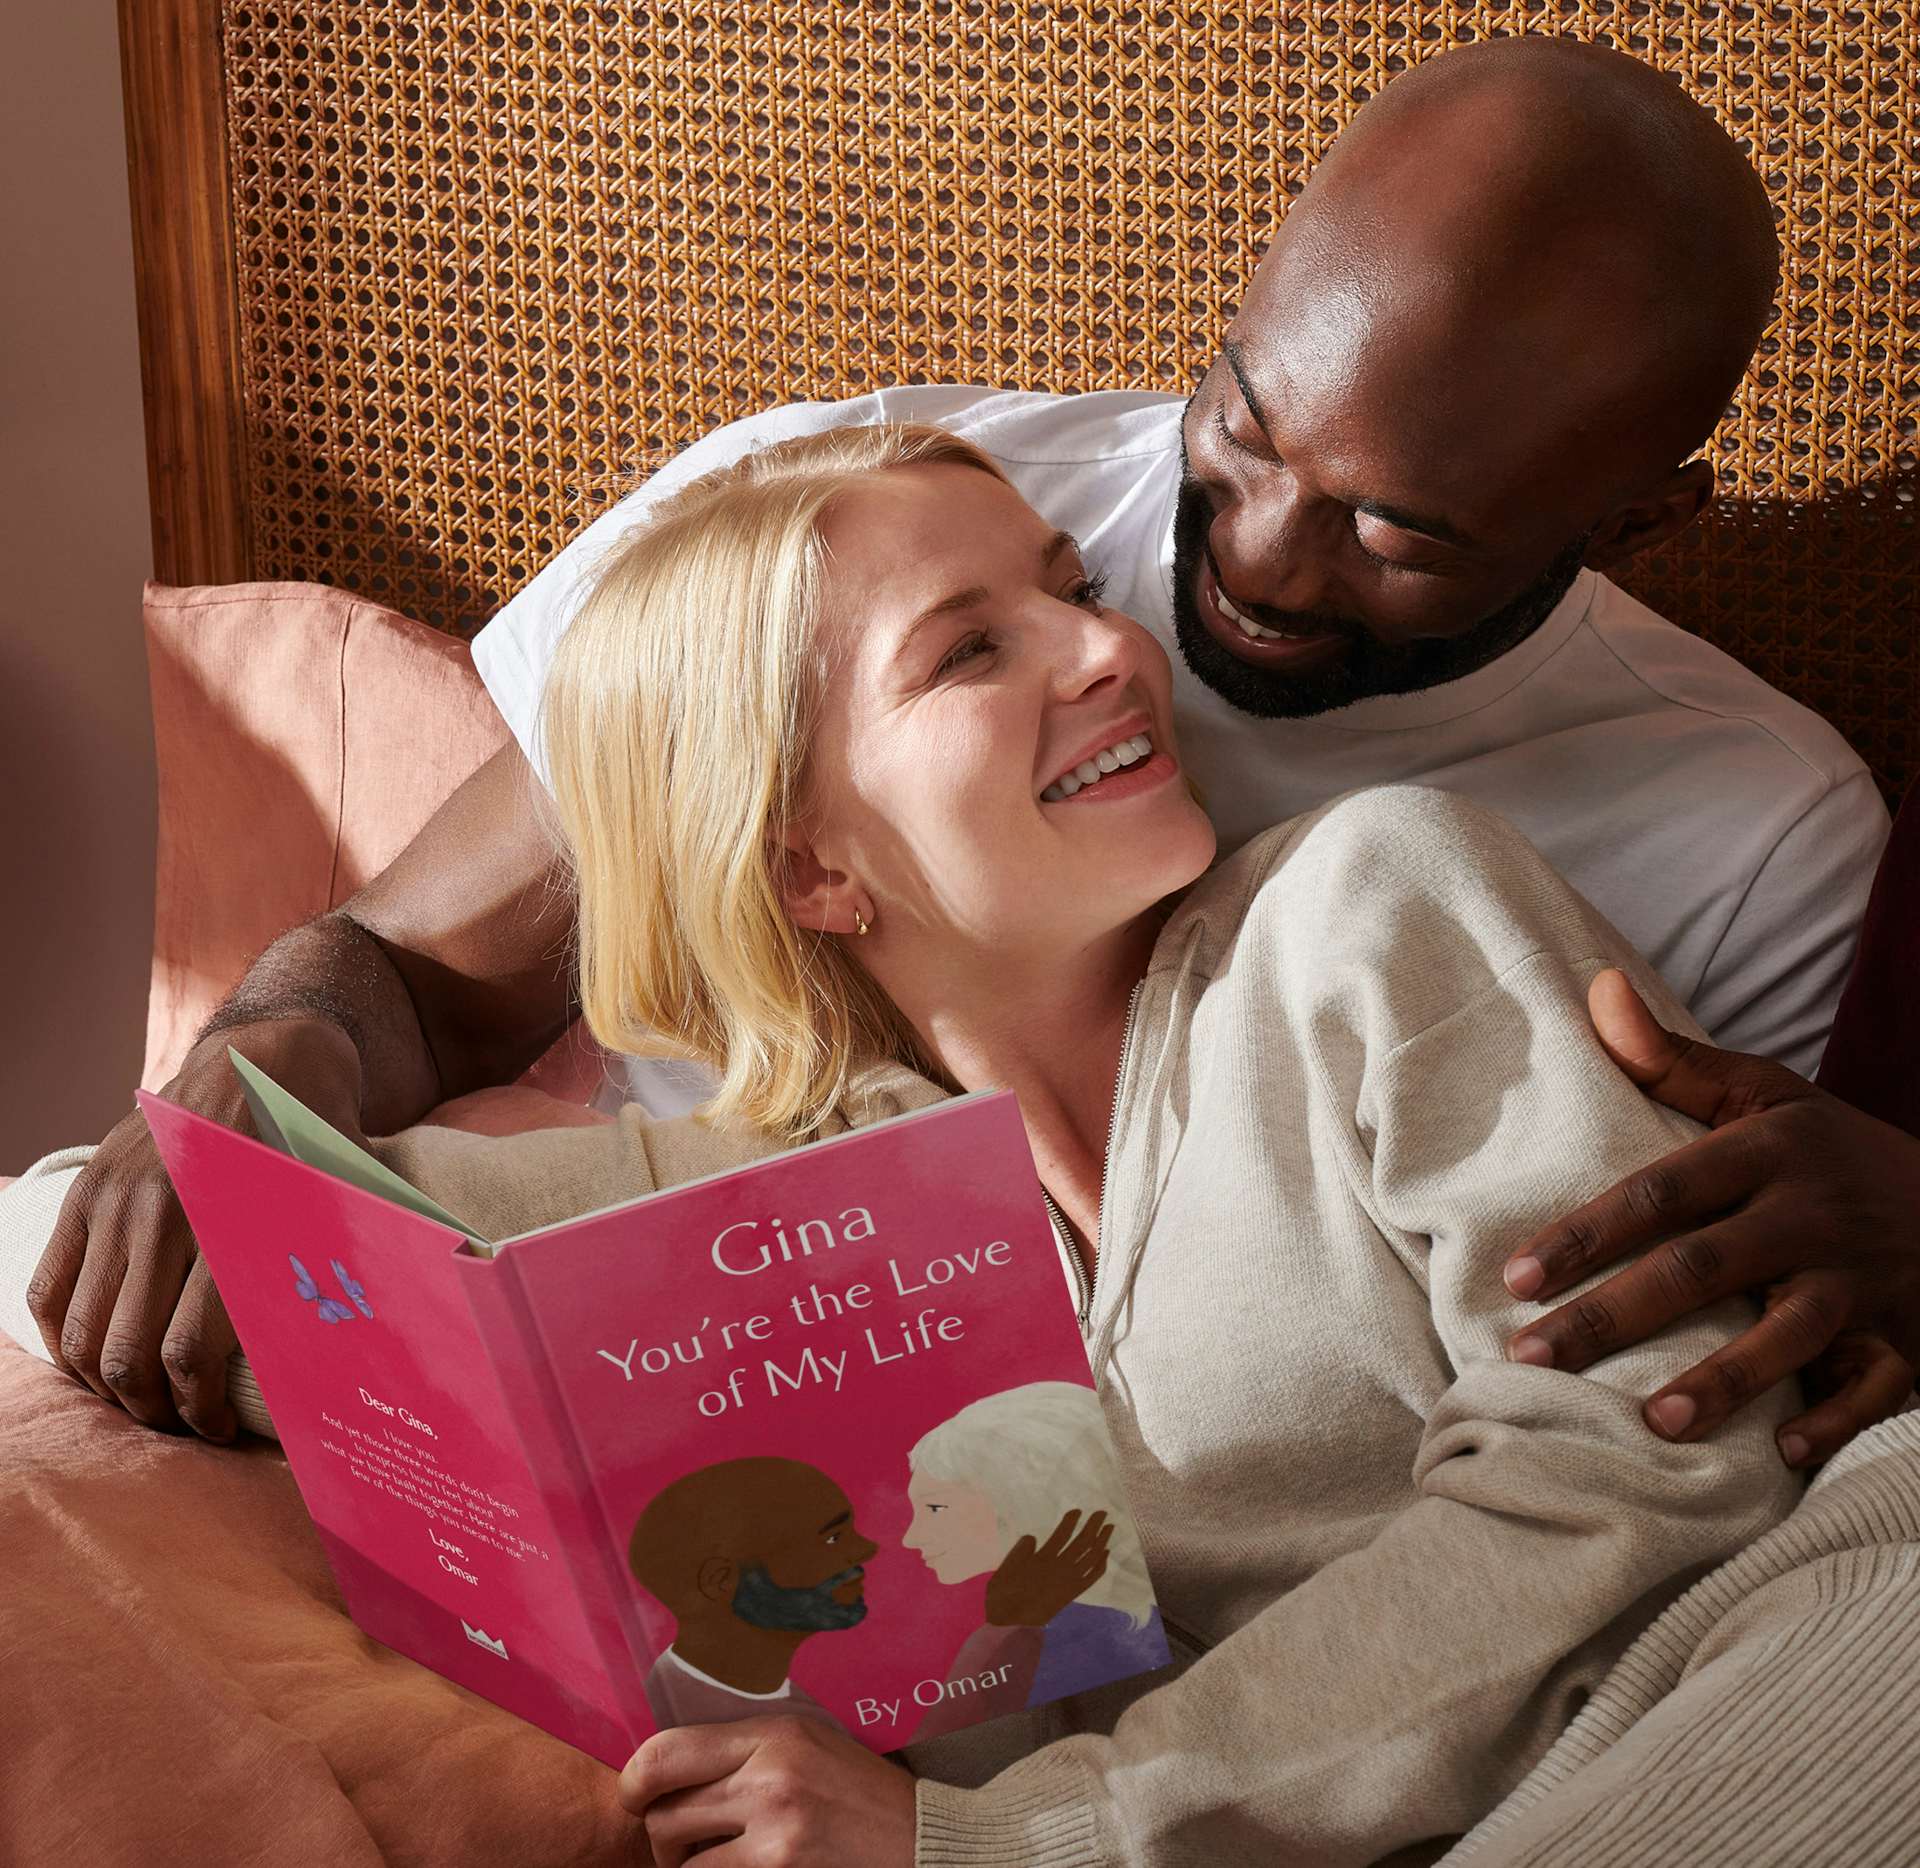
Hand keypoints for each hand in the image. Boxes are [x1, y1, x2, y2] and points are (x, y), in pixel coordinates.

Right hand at [26, 1018, 366, 1439]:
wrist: (271, 1054)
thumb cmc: (321, 1139)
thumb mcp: (341, 1201)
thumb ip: (334, 1272)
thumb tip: (357, 1363)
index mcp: (237, 1221)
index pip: (192, 1351)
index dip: (201, 1411)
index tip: (219, 1430)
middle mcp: (168, 1212)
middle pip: (130, 1354)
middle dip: (153, 1410)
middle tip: (180, 1426)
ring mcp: (118, 1199)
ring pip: (84, 1331)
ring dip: (106, 1383)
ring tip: (142, 1399)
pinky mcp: (88, 1190)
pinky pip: (48, 1286)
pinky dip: (61, 1338)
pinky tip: (92, 1361)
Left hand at [620, 1714, 915, 1867]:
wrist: (926, 1843)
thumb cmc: (863, 1797)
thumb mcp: (811, 1747)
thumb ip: (748, 1751)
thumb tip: (673, 1767)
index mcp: (773, 1734)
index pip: (665, 1751)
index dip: (635, 1781)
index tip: (638, 1798)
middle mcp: (769, 1777)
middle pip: (662, 1812)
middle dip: (662, 1837)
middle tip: (684, 1846)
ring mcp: (775, 1832)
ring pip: (681, 1860)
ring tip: (713, 1863)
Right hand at [984, 1507, 1112, 1626]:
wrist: (1012, 1624)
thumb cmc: (1004, 1594)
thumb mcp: (1006, 1567)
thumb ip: (1020, 1550)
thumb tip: (1033, 1537)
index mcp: (1043, 1559)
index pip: (1062, 1534)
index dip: (1071, 1521)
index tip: (1078, 1511)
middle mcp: (1060, 1568)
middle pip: (1082, 1543)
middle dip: (1094, 1526)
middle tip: (1102, 1513)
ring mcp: (1069, 1581)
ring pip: (1091, 1557)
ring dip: (1102, 1541)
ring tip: (1109, 1528)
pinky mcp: (1073, 1593)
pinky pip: (1092, 1577)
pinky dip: (1101, 1564)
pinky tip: (1105, 1554)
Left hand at [1503, 971, 1919, 1466]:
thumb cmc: (1832, 1150)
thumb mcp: (1766, 1093)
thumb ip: (1672, 1058)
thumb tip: (1594, 988)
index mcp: (1770, 1151)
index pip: (1662, 1192)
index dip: (1588, 1233)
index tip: (1517, 1273)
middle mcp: (1813, 1215)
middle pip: (1702, 1267)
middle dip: (1613, 1314)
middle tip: (1532, 1356)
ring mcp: (1864, 1281)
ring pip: (1789, 1333)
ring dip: (1723, 1379)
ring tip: (1653, 1420)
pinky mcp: (1909, 1339)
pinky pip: (1873, 1388)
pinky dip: (1833, 1422)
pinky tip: (1780, 1452)